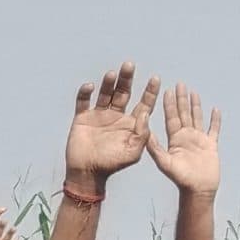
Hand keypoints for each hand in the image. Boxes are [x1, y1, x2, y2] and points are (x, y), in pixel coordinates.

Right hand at [64, 62, 161, 184]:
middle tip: (129, 65)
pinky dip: (85, 93)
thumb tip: (146, 112)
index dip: (150, 91)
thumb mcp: (134, 152)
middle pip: (123, 92)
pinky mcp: (83, 118)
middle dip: (127, 79)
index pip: (143, 103)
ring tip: (112, 74)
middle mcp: (116, 116)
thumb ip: (142, 133)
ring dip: (109, 83)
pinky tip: (90, 86)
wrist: (87, 173)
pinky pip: (83, 101)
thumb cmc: (112, 165)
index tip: (156, 78)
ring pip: (105, 93)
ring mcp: (99, 115)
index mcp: (131, 123)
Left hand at [145, 82, 222, 194]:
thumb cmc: (180, 179)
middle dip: (181, 99)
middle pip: (183, 114)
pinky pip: (213, 129)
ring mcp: (198, 140)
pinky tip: (215, 110)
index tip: (167, 90)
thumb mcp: (165, 162)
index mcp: (174, 140)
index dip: (169, 104)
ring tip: (193, 92)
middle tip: (179, 84)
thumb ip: (155, 148)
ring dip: (195, 105)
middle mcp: (185, 137)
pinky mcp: (210, 145)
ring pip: (197, 118)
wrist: (197, 190)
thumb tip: (146, 133)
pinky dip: (215, 120)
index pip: (171, 117)